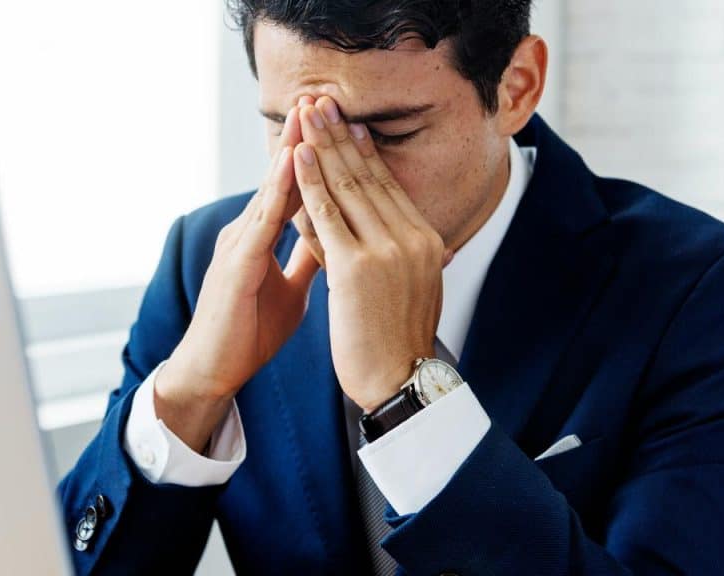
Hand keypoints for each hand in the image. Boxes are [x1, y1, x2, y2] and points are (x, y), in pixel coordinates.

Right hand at [154, 106, 320, 451]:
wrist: (213, 372)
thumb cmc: (247, 333)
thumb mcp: (291, 290)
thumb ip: (307, 260)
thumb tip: (333, 239)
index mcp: (260, 238)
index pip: (292, 188)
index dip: (312, 157)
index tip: (334, 125)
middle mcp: (246, 232)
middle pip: (280, 178)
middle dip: (300, 138)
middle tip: (320, 97)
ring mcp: (238, 245)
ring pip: (270, 190)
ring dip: (289, 150)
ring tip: (307, 113)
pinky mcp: (236, 265)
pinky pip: (261, 222)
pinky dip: (278, 191)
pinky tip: (293, 164)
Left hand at [292, 96, 453, 412]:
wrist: (399, 382)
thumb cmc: (396, 343)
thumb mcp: (411, 289)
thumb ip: (403, 256)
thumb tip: (399, 235)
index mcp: (426, 241)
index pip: (388, 186)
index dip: (364, 152)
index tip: (347, 123)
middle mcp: (412, 238)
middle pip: (369, 176)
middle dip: (342, 135)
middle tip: (323, 102)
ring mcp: (386, 250)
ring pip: (348, 187)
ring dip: (323, 146)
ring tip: (305, 115)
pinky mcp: (358, 267)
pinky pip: (327, 215)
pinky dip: (311, 182)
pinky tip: (298, 157)